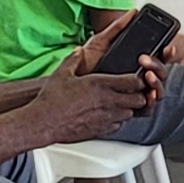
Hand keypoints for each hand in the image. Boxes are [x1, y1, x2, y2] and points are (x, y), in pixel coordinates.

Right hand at [27, 55, 152, 140]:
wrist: (44, 123)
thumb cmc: (51, 100)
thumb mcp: (62, 73)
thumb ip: (74, 59)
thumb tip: (78, 51)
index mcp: (101, 84)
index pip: (134, 81)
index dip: (138, 79)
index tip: (135, 78)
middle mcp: (107, 101)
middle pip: (139, 100)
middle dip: (139, 95)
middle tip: (132, 92)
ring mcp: (106, 118)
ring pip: (131, 114)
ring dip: (129, 109)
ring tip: (120, 104)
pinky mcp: (101, 131)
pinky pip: (118, 126)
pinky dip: (117, 121)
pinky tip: (108, 116)